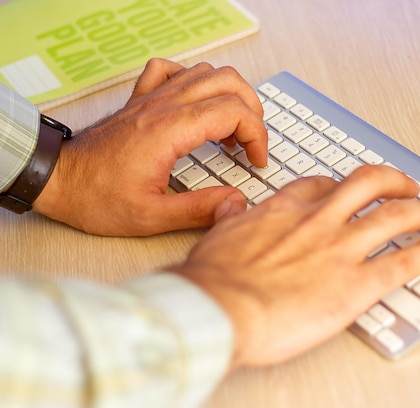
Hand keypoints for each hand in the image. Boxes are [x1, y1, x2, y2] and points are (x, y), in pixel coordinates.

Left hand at [34, 58, 267, 235]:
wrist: (57, 180)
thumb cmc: (96, 198)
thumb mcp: (151, 217)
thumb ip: (199, 211)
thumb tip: (236, 203)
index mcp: (170, 131)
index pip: (234, 111)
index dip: (256, 136)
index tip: (256, 161)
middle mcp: (163, 106)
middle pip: (227, 83)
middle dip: (252, 111)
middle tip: (251, 142)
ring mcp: (152, 98)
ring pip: (205, 72)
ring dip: (229, 95)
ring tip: (229, 130)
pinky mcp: (141, 100)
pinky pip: (172, 71)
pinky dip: (193, 81)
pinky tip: (195, 106)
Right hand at [169, 165, 419, 367]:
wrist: (219, 309)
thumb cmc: (214, 281)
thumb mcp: (216, 235)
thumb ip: (231, 217)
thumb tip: (231, 206)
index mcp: (285, 210)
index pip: (323, 184)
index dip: (343, 184)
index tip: (350, 188)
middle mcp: (319, 221)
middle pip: (368, 185)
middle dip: (394, 181)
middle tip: (407, 185)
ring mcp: (341, 249)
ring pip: (395, 215)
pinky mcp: (357, 284)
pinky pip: (405, 261)